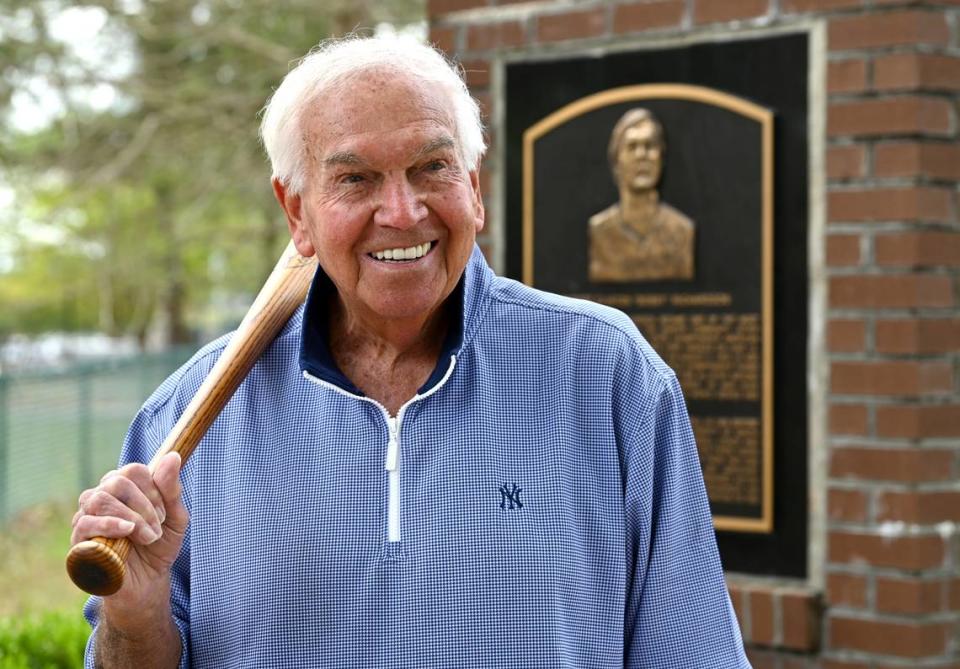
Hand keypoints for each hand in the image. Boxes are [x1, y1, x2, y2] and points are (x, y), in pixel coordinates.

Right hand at [71, 452, 187, 608]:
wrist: (147, 582)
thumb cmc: (160, 546)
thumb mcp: (175, 518)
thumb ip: (172, 490)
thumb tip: (173, 456)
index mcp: (125, 488)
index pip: (133, 470)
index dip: (153, 488)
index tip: (164, 512)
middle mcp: (103, 497)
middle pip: (116, 481)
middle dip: (143, 505)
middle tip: (156, 527)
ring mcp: (86, 517)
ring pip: (99, 499)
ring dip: (130, 517)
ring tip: (147, 537)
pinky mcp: (78, 540)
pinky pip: (84, 522)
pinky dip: (109, 525)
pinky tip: (127, 532)